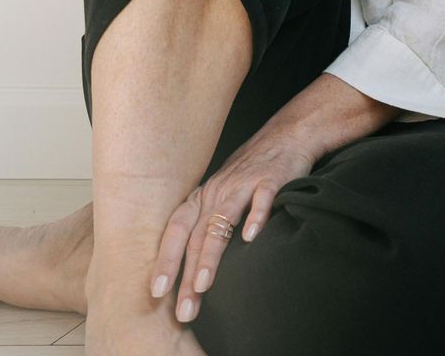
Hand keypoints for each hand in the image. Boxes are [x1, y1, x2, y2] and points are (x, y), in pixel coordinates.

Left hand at [147, 124, 314, 324]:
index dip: (164, 261)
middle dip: (186, 275)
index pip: (176, 232)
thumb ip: (209, 222)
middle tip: (184, 310)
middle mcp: (217, 191)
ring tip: (203, 286)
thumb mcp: (223, 192)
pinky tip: (252, 238)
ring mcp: (244, 184)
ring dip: (210, 255)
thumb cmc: (253, 170)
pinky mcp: (272, 178)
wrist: (289, 134)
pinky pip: (262, 198)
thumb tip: (194, 264)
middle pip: (196, 237)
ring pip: (220, 221)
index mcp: (203, 197)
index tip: (156, 293)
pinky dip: (256, 216)